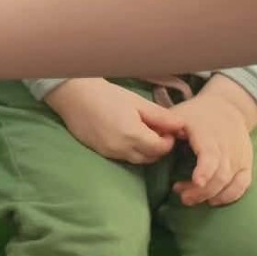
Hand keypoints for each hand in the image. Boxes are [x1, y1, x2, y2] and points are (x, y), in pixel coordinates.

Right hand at [44, 78, 185, 164]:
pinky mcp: (100, 152)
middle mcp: (122, 149)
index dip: (169, 140)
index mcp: (133, 135)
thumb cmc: (107, 95)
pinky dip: (130, 150)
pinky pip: (122, 157)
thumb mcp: (137, 102)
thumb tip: (182, 127)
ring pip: (137, 160)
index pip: (162, 149)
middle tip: (156, 131)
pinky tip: (125, 134)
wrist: (74, 95)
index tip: (166, 128)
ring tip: (141, 132)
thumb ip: (161, 117)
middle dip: (158, 147)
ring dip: (144, 150)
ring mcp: (110, 152)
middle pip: (151, 158)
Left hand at [170, 76, 256, 206]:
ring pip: (232, 182)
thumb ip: (164, 129)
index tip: (196, 182)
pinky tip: (213, 201)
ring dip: (213, 195)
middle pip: (220, 174)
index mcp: (209, 135)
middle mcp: (228, 147)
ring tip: (191, 199)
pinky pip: (243, 184)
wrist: (227, 107)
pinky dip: (230, 195)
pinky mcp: (246, 164)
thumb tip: (150, 142)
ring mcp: (239, 157)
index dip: (205, 170)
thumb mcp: (178, 115)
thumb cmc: (196, 114)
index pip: (211, 155)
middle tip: (183, 197)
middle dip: (202, 190)